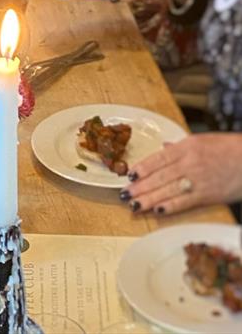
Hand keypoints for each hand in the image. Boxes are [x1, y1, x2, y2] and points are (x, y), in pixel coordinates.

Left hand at [121, 134, 241, 214]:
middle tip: (124, 194)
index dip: (142, 168)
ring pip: (168, 190)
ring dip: (149, 199)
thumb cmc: (227, 149)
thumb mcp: (201, 141)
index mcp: (187, 147)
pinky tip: (157, 210)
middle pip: (159, 177)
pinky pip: (185, 202)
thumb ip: (179, 147)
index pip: (158, 158)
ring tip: (134, 205)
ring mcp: (198, 180)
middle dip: (140, 187)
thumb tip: (162, 147)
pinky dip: (170, 207)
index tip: (128, 176)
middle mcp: (190, 163)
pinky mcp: (208, 194)